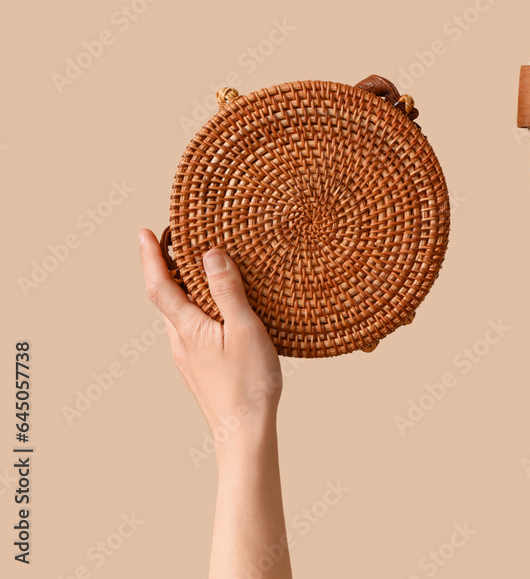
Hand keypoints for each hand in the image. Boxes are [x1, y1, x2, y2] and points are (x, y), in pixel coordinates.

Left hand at [138, 228, 282, 439]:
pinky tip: (218, 311)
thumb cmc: (249, 384)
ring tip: (198, 270)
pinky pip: (192, 330)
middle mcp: (181, 342)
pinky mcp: (201, 369)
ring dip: (182, 289)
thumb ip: (228, 291)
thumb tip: (210, 255)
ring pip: (179, 315)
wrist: (244, 433)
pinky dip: (197, 309)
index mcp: (188, 328)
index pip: (159, 285)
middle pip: (165, 298)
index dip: (151, 256)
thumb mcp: (245, 330)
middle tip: (175, 242)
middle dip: (165, 268)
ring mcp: (189, 358)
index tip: (145, 232)